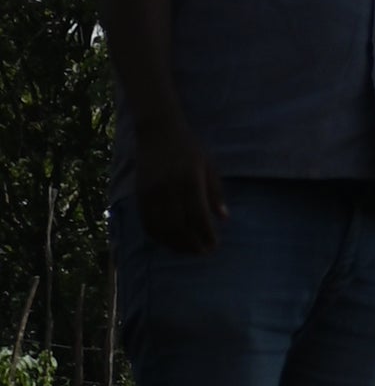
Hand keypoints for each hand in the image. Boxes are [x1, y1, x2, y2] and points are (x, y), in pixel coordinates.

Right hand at [136, 132, 228, 252]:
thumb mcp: (208, 165)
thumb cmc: (189, 149)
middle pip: (178, 226)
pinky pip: (148, 224)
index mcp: (190, 179)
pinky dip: (159, 237)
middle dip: (191, 244)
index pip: (198, 215)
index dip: (206, 234)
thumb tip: (224, 219)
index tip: (214, 245)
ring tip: (189, 251)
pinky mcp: (140, 196)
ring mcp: (151, 194)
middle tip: (203, 252)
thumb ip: (215, 192)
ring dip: (175, 244)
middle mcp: (168, 188)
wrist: (158, 133)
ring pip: (162, 229)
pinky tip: (170, 242)